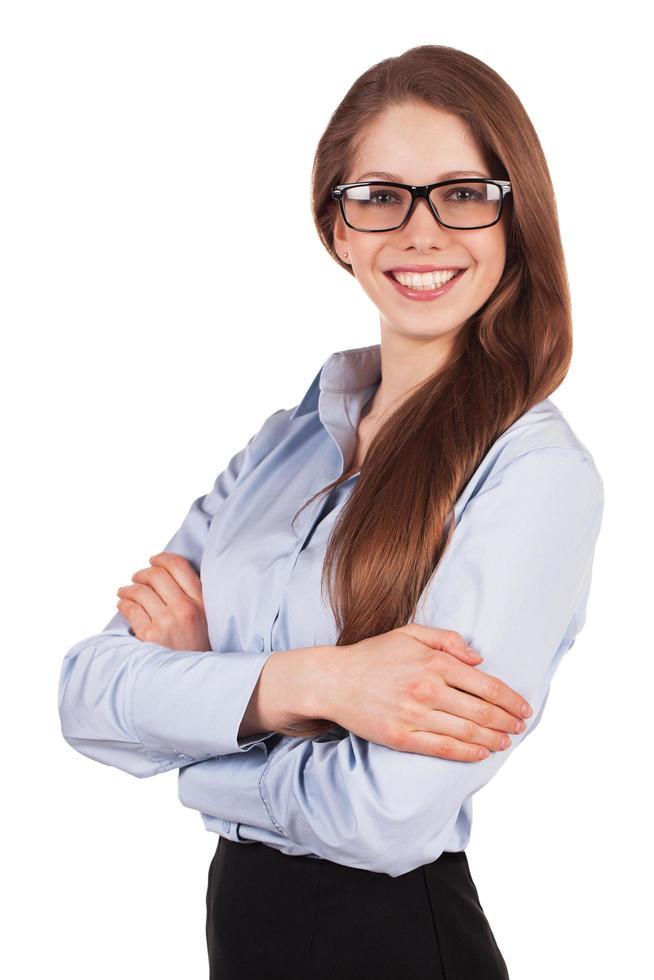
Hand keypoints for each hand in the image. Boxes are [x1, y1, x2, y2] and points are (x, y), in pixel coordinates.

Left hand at [116, 551, 209, 650]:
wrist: (194, 680)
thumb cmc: (198, 647)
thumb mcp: (207, 618)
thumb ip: (193, 595)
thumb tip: (165, 573)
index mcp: (201, 601)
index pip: (179, 566)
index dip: (162, 558)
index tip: (154, 560)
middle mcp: (185, 609)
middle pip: (156, 575)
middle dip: (142, 573)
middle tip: (137, 577)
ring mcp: (166, 623)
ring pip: (140, 591)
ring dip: (128, 588)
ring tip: (125, 591)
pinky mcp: (150, 636)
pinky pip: (130, 609)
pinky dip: (123, 603)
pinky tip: (122, 604)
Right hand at [322, 623, 531, 761]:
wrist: (335, 680)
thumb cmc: (374, 655)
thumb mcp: (410, 633)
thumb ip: (447, 640)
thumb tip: (480, 658)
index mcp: (434, 662)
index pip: (486, 686)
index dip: (511, 699)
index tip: (524, 707)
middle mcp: (428, 689)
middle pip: (482, 711)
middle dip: (508, 721)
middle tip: (522, 726)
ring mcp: (414, 715)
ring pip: (467, 732)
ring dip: (493, 739)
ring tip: (507, 741)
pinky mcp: (401, 737)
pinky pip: (442, 748)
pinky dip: (467, 753)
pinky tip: (481, 753)